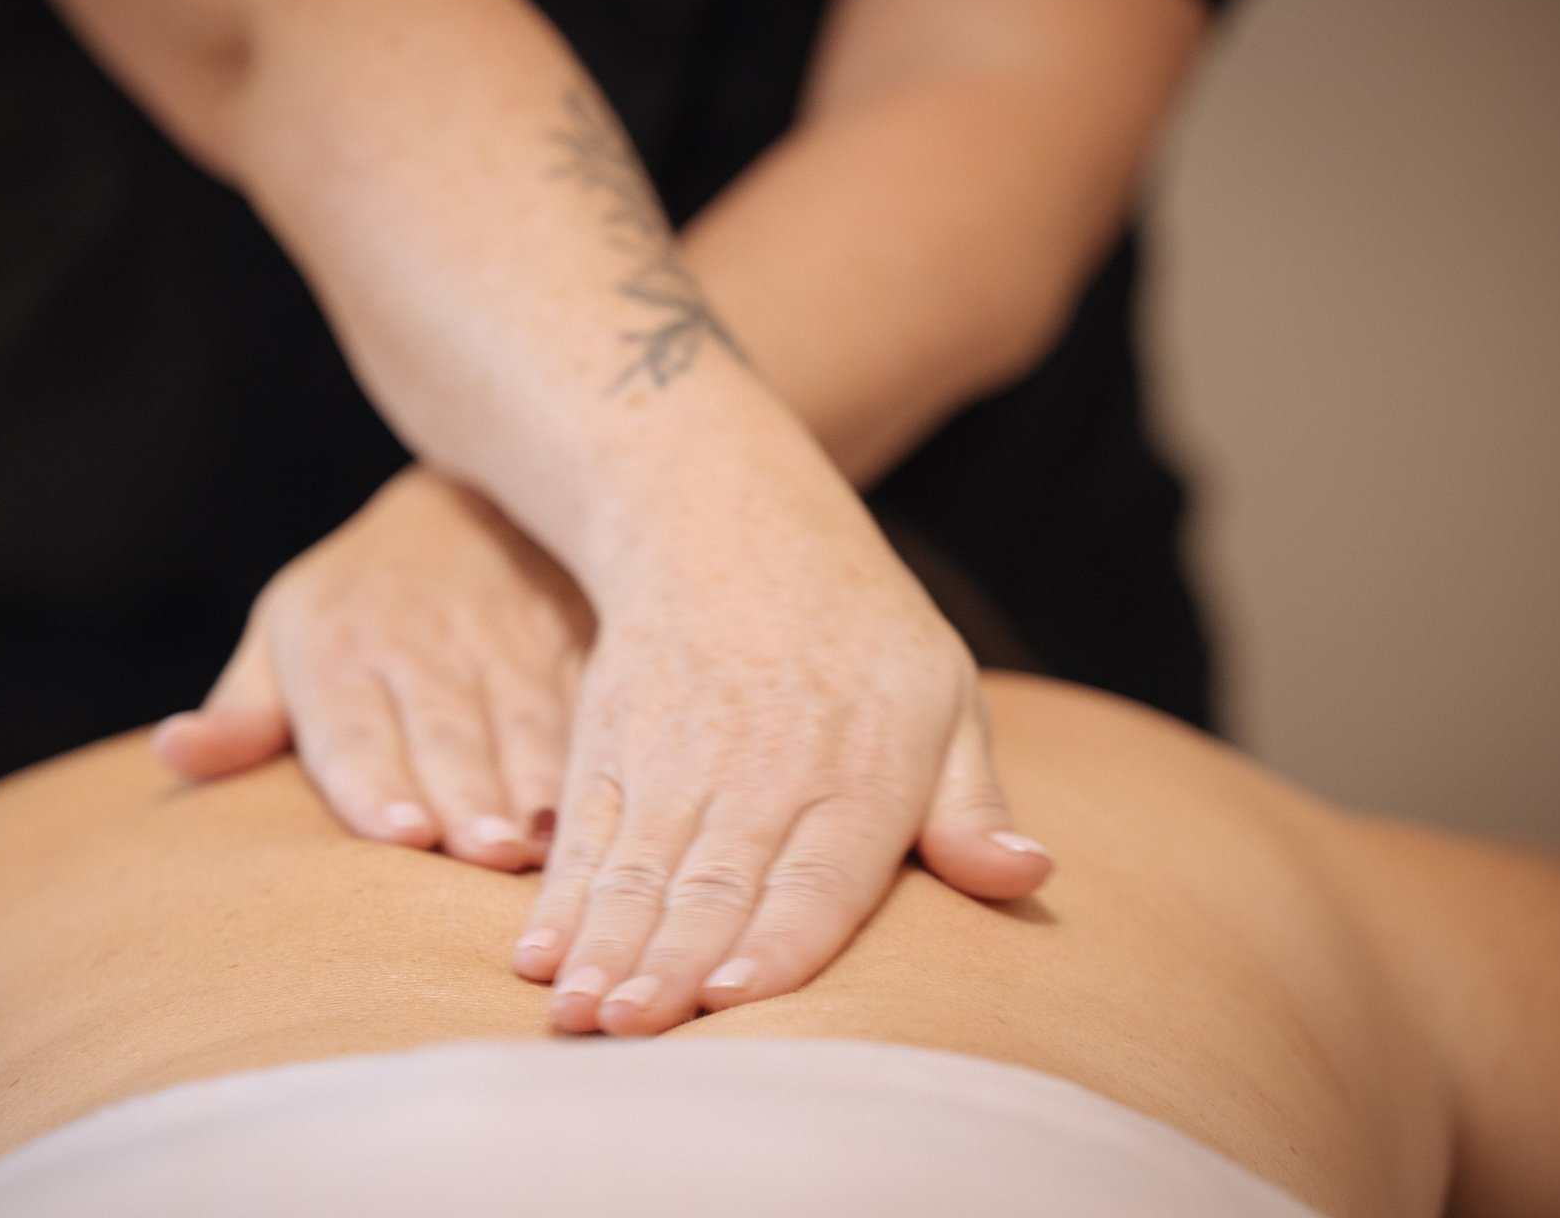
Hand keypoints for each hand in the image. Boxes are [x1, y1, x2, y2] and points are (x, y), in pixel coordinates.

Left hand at [153, 467, 593, 870]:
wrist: (469, 498)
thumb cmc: (359, 601)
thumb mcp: (285, 634)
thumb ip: (242, 710)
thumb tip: (176, 752)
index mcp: (339, 650)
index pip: (354, 729)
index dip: (377, 783)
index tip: (400, 832)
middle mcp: (425, 647)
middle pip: (448, 735)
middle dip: (468, 795)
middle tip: (484, 854)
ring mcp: (510, 641)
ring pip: (528, 722)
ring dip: (538, 786)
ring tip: (543, 846)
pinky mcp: (576, 640)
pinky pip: (591, 701)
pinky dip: (603, 752)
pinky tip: (617, 801)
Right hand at [511, 482, 1051, 1035]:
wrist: (729, 529)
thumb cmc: (859, 636)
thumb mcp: (945, 701)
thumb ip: (971, 807)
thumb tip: (1025, 875)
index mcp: (856, 773)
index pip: (818, 874)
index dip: (778, 939)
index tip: (736, 996)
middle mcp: (759, 773)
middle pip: (714, 883)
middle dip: (670, 962)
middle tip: (633, 1031)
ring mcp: (674, 763)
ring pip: (638, 869)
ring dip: (605, 947)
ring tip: (578, 1013)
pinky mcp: (609, 752)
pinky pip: (582, 837)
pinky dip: (557, 901)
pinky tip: (534, 958)